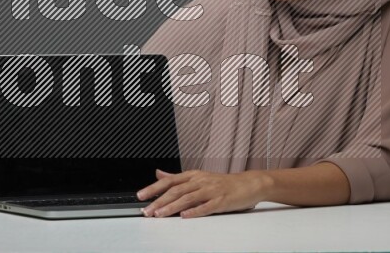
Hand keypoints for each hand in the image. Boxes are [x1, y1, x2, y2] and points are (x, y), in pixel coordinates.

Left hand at [137, 168, 265, 217]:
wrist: (249, 184)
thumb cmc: (223, 183)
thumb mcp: (198, 177)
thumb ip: (177, 177)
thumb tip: (158, 174)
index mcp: (193, 175)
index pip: (169, 181)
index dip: (154, 188)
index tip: (141, 196)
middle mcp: (200, 181)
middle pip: (175, 190)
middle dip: (159, 201)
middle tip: (146, 210)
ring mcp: (211, 191)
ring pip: (187, 198)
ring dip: (172, 207)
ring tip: (159, 215)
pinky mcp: (221, 201)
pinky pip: (206, 206)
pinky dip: (195, 211)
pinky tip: (185, 216)